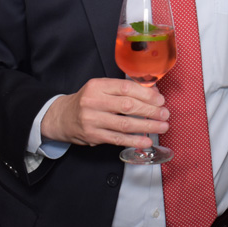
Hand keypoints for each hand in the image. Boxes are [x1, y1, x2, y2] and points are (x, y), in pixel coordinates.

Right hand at [41, 77, 169, 147]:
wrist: (62, 117)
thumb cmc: (87, 101)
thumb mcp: (101, 88)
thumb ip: (123, 90)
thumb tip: (152, 93)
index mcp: (98, 86)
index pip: (126, 88)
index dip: (146, 94)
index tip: (160, 99)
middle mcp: (94, 102)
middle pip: (127, 106)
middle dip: (150, 110)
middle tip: (165, 113)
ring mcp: (92, 120)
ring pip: (125, 124)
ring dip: (147, 126)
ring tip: (162, 126)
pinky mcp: (93, 136)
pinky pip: (117, 139)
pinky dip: (134, 140)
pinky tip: (146, 141)